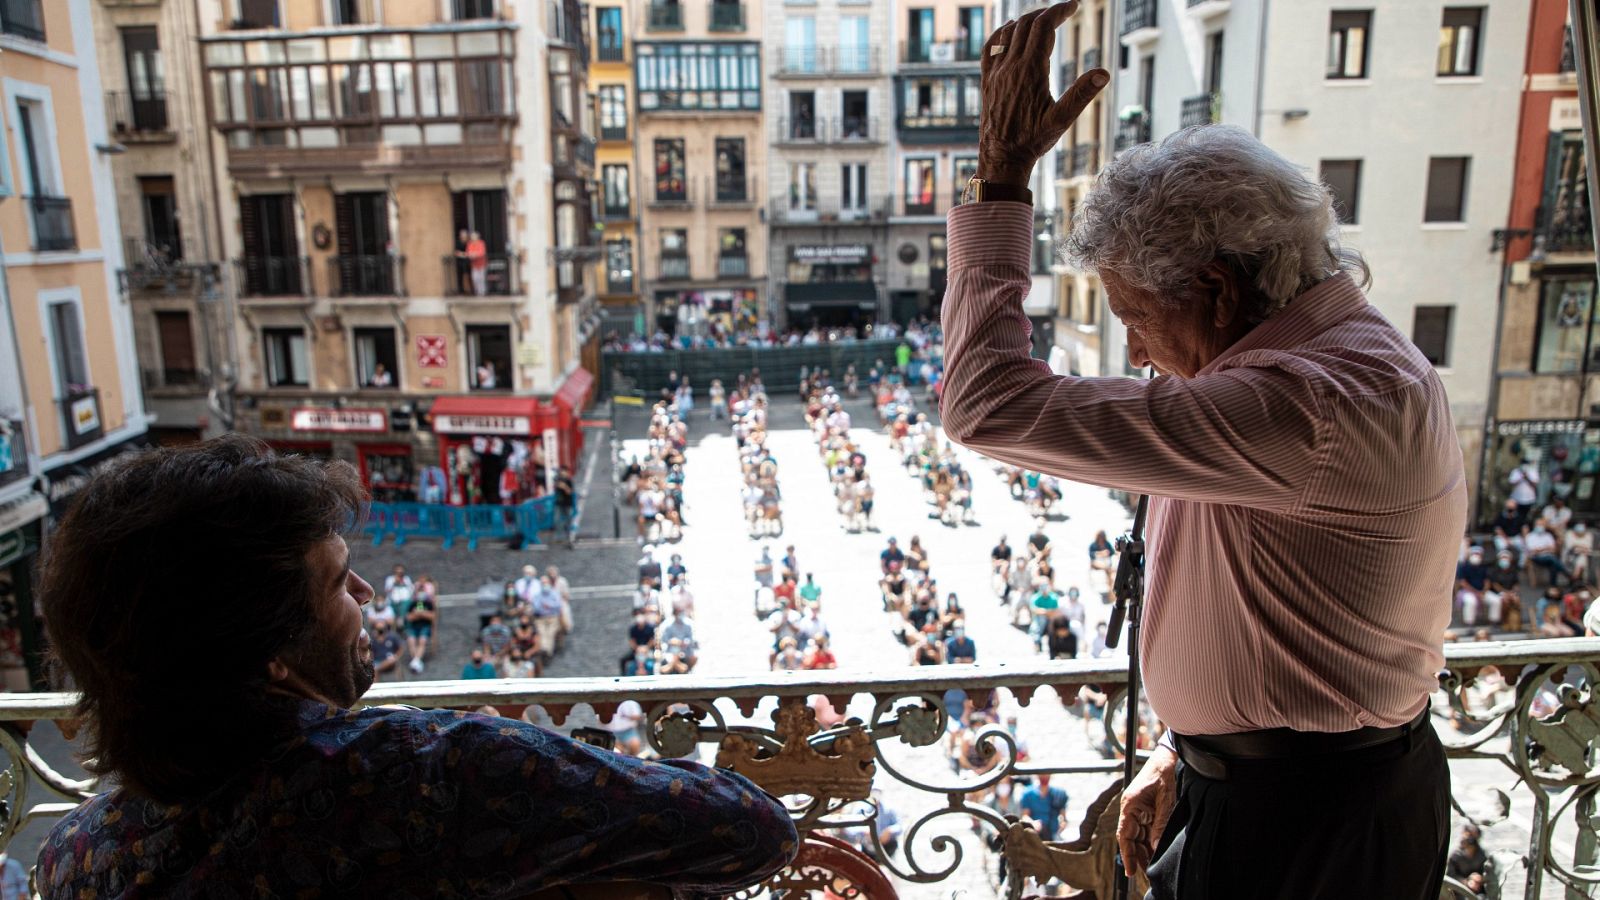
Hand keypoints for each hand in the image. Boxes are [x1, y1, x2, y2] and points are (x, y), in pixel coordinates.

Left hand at [978, 1, 1108, 185]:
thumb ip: (1082, 94)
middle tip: (1063, 12)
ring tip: (1044, 21)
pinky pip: (991, 47)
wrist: (1001, 157)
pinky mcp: (987, 80)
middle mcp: (1010, 67)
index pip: (1044, 27)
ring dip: (1027, 20)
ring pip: (1009, 32)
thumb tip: (1104, 72)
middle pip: (1027, 24)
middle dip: (1046, 13)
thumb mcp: (1062, 120)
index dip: (1059, 11)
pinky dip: (1002, 32)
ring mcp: (996, 72)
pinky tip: (1010, 30)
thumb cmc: (1032, 141)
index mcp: (1030, 71)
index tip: (1074, 5)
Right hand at [1116, 745, 1177, 878]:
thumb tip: (1155, 846)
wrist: (1168, 755)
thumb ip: (1160, 822)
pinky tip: (1154, 851)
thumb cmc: (1164, 772)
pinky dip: (1149, 841)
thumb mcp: (1166, 798)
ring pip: (1138, 836)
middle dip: (1136, 856)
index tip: (1131, 871)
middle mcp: (1131, 808)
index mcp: (1130, 804)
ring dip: (1143, 850)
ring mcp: (1139, 809)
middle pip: (1130, 838)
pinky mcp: (1147, 808)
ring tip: (1150, 866)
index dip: (1126, 854)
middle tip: (1145, 873)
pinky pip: (1145, 829)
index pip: (1124, 835)